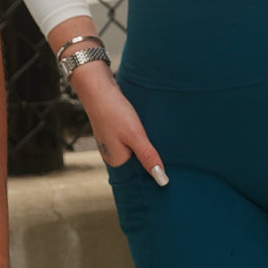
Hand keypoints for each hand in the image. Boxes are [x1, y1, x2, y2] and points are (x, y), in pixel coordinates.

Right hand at [71, 60, 168, 185]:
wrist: (97, 86)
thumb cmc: (114, 111)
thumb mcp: (135, 136)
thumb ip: (148, 157)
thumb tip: (162, 181)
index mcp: (116, 161)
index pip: (139, 172)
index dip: (154, 169)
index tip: (170, 167)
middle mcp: (112, 153)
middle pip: (137, 160)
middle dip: (150, 154)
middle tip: (169, 150)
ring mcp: (111, 141)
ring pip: (135, 146)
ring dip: (145, 142)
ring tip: (159, 138)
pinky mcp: (113, 128)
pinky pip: (130, 136)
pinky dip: (139, 133)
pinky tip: (146, 127)